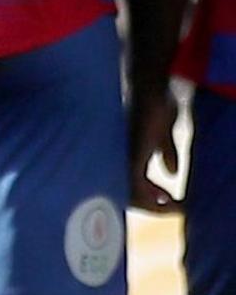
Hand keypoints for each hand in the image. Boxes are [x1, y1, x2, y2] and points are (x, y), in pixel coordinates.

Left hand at [129, 82, 182, 211]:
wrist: (148, 86)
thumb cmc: (153, 103)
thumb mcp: (162, 132)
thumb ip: (165, 151)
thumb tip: (171, 172)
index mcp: (126, 153)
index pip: (129, 185)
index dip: (149, 198)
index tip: (170, 201)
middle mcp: (119, 158)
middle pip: (128, 195)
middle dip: (152, 206)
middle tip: (175, 208)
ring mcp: (124, 158)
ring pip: (132, 195)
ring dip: (154, 205)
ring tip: (174, 205)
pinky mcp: (132, 156)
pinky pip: (137, 187)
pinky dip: (152, 198)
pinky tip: (169, 198)